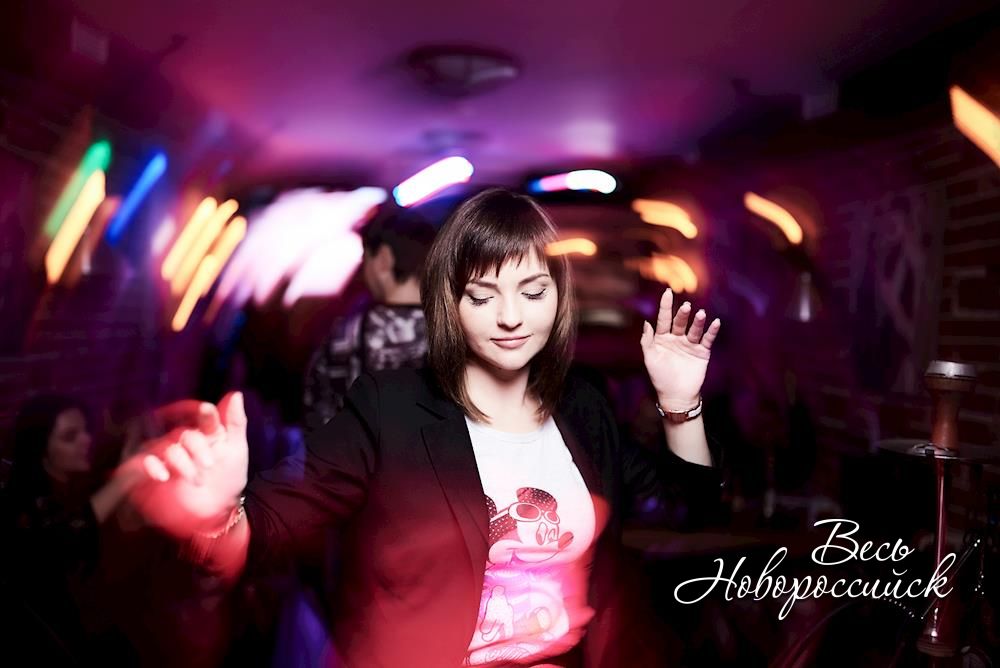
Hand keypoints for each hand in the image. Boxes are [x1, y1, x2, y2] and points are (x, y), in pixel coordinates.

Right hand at [129, 392, 248, 538]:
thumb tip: (236, 394)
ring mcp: (166, 457)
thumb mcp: (236, 451)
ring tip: (197, 479)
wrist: (215, 515)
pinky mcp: (150, 474)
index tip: (207, 412)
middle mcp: (183, 441)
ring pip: (165, 447)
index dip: (202, 412)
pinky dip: (149, 466)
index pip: (201, 415)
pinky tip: (163, 475)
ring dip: (180, 461)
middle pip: (183, 433)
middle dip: (197, 446)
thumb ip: (236, 423)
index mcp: (204, 432)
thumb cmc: (227, 481)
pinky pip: (142, 463)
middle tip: (209, 465)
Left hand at [639, 288, 720, 410]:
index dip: (665, 306)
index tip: (668, 292)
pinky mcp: (702, 352)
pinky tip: (715, 323)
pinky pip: (707, 339)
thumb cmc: (660, 377)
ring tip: (700, 314)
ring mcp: (690, 344)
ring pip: (694, 329)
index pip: (664, 319)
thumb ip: (647, 341)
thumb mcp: (650, 359)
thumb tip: (646, 322)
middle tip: (686, 306)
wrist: (676, 396)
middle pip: (680, 322)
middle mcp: (676, 338)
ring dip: (698, 321)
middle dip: (683, 314)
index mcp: (662, 338)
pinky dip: (712, 331)